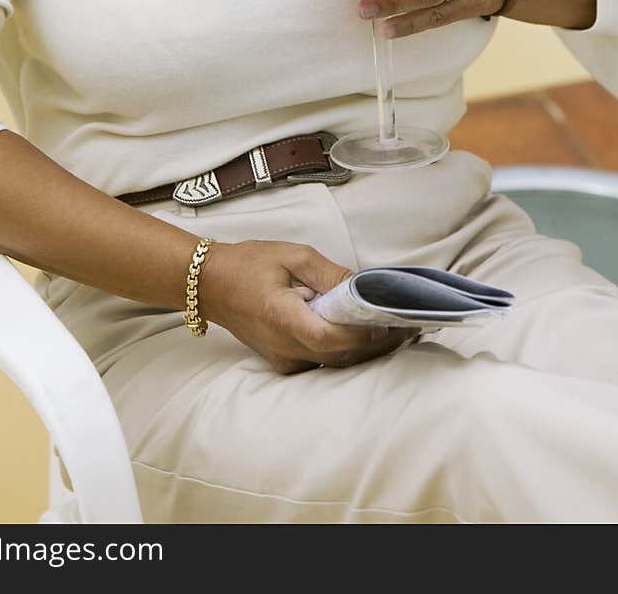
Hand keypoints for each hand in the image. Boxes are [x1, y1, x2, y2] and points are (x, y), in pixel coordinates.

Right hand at [200, 239, 416, 373]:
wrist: (211, 284)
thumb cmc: (249, 264)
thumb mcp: (293, 256)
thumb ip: (330, 274)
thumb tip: (363, 287)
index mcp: (284, 318)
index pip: (332, 338)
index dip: (364, 334)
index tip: (391, 321)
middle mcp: (285, 348)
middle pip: (340, 356)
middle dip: (375, 343)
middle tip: (406, 326)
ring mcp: (284, 360)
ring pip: (334, 363)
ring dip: (363, 349)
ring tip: (392, 329)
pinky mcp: (284, 362)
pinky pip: (322, 361)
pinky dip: (344, 350)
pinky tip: (360, 334)